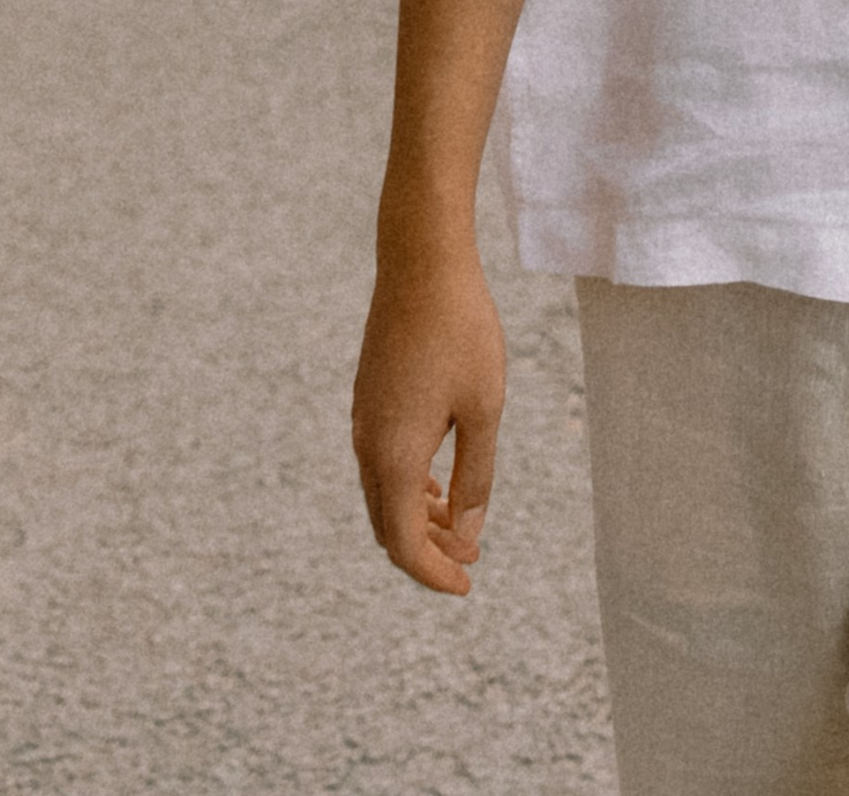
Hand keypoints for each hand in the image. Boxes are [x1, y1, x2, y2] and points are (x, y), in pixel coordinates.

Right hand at [351, 237, 506, 596]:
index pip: (404, 543)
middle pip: (389, 525)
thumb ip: (477, 476)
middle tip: (471, 561)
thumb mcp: (484, 407)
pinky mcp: (370, 398)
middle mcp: (368, 445)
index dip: (434, 573)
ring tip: (463, 526)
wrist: (421, 262)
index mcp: (394, 455)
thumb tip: (468, 535)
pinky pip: (383, 463)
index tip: (467, 586)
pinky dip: (411, 485)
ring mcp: (364, 420)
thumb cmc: (461, 331)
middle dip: (427, 551)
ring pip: (385, 494)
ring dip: (420, 518)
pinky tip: (442, 481)